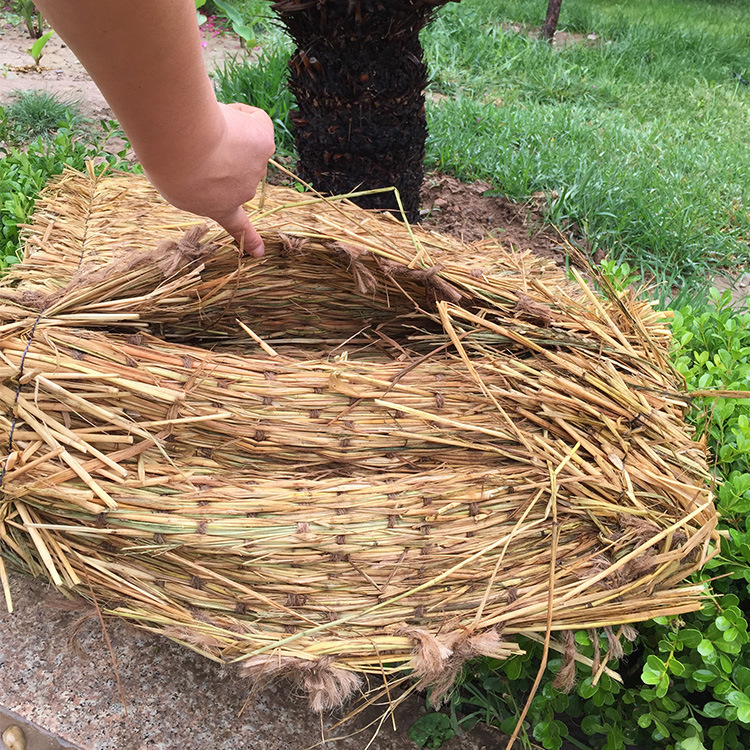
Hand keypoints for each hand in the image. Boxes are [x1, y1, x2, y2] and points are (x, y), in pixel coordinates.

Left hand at [144, 102, 274, 256]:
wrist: (184, 146)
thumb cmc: (170, 166)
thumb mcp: (172, 183)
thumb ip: (194, 180)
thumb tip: (217, 157)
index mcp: (219, 207)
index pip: (236, 225)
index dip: (249, 238)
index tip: (259, 253)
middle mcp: (242, 191)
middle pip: (238, 171)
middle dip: (224, 155)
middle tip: (196, 141)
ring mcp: (257, 167)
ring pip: (245, 142)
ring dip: (228, 132)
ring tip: (205, 128)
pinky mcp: (264, 142)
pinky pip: (256, 121)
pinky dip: (243, 115)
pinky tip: (224, 115)